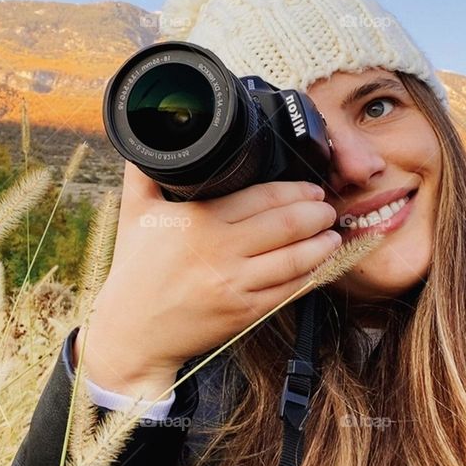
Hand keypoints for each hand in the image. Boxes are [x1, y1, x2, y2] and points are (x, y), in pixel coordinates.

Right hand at [76, 161, 340, 397]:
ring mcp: (235, 284)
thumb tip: (147, 133)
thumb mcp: (133, 214)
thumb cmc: (134, 270)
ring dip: (322, 244)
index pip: (261, 197)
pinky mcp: (244, 313)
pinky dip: (310, 276)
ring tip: (332, 234)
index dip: (294, 190)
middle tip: (326, 207)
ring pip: (295, 259)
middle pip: (286, 225)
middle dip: (317, 213)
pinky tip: (319, 266)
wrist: (133, 332)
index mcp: (198, 221)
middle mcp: (220, 251)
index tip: (310, 187)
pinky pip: (288, 291)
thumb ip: (144, 172)